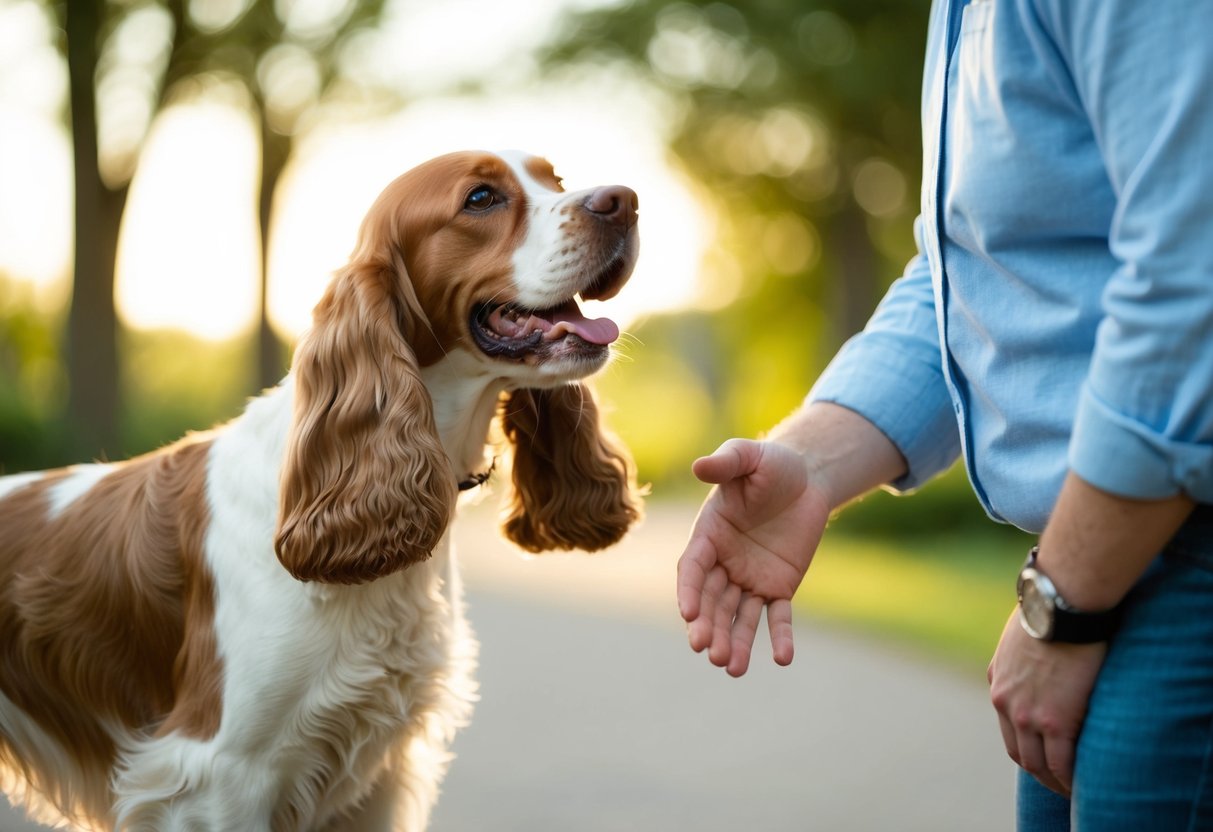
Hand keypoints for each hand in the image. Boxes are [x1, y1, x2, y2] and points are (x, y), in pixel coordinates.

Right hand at [676, 438, 831, 676]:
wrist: (807, 477)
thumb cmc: (772, 464)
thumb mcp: (749, 457)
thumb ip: (727, 462)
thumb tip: (699, 466)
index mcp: (708, 535)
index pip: (692, 569)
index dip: (689, 592)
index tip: (689, 614)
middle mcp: (723, 562)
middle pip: (711, 600)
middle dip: (708, 625)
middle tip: (708, 650)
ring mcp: (750, 578)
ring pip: (738, 616)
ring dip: (735, 641)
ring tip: (733, 668)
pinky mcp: (779, 587)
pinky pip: (778, 616)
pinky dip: (780, 637)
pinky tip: (783, 659)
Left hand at [988, 608, 1106, 795]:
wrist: (1061, 606)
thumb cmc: (1050, 608)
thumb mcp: (1022, 630)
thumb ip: (1024, 649)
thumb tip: (1039, 646)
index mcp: (997, 680)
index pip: (1006, 723)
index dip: (1024, 742)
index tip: (1042, 752)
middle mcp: (1005, 701)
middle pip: (1017, 750)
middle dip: (1036, 769)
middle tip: (1056, 779)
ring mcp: (1026, 714)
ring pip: (1036, 763)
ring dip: (1052, 780)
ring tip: (1071, 788)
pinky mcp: (1054, 721)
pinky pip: (1061, 763)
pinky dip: (1069, 779)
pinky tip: (1081, 784)